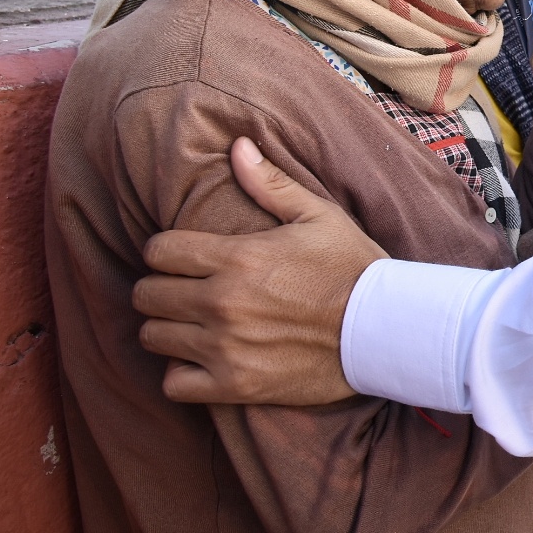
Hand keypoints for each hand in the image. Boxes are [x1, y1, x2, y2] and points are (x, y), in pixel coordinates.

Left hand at [132, 137, 387, 404]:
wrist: (385, 330)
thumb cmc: (353, 268)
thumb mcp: (319, 216)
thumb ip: (271, 184)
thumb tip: (238, 146)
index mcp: (238, 257)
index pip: (158, 250)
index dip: (167, 250)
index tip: (184, 256)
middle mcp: (222, 302)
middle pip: (146, 294)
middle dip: (162, 287)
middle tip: (187, 289)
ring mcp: (226, 347)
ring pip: (153, 336)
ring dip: (169, 328)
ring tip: (193, 323)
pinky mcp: (235, 385)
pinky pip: (175, 384)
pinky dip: (183, 373)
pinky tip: (202, 359)